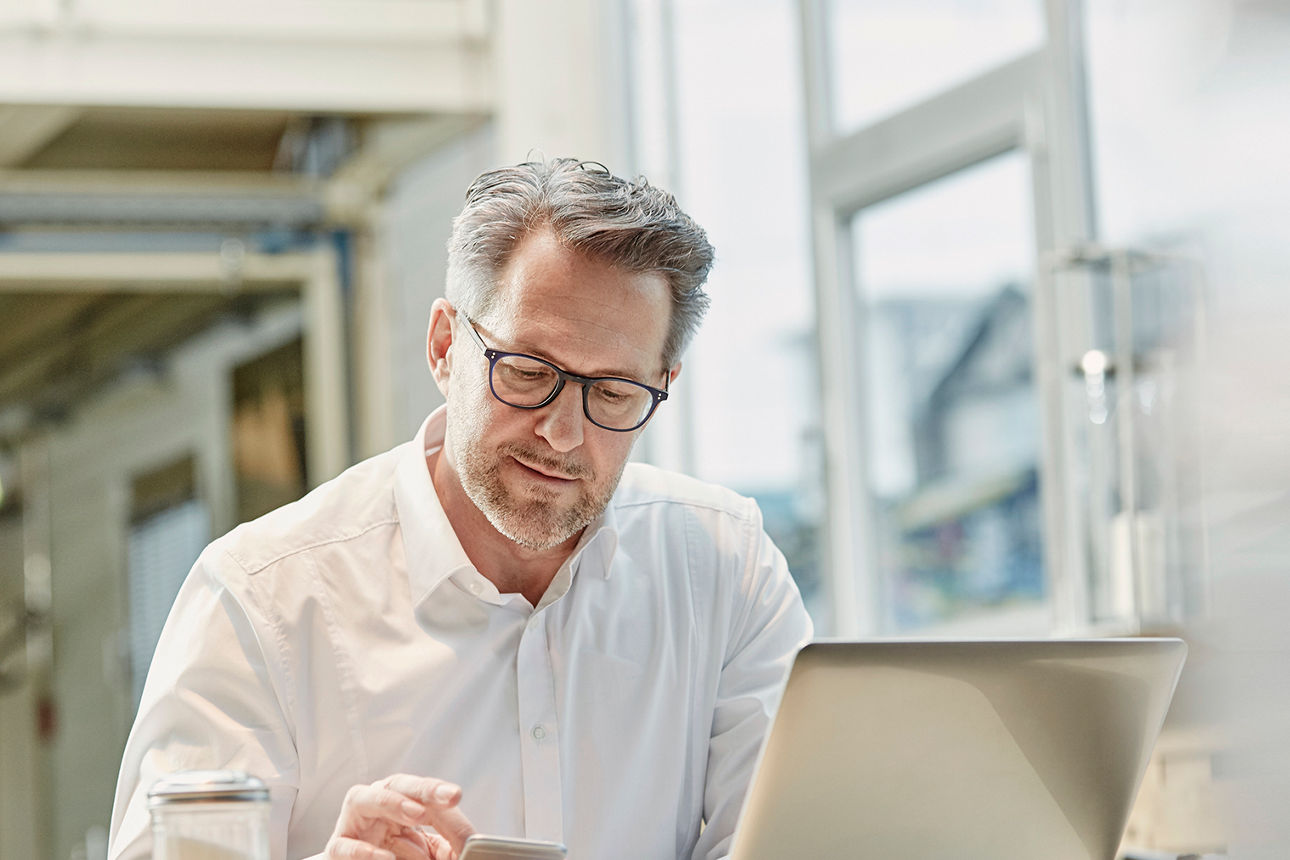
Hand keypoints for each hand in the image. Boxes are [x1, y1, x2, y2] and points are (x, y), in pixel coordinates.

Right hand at [325, 774, 476, 859]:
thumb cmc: (408, 858)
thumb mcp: (437, 849)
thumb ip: (452, 838)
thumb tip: (472, 838)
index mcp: (402, 803)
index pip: (421, 790)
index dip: (437, 790)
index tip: (455, 795)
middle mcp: (376, 806)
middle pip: (395, 784)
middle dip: (422, 789)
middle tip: (445, 798)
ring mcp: (354, 825)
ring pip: (362, 799)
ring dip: (392, 803)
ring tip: (417, 814)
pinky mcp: (337, 849)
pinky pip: (343, 845)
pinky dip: (363, 851)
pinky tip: (385, 857)